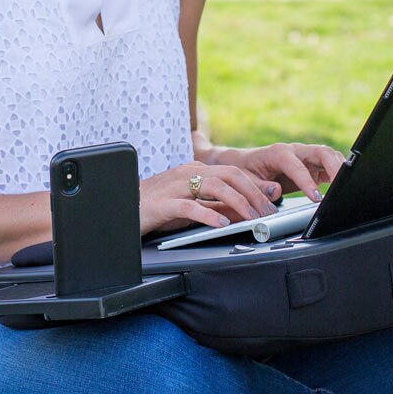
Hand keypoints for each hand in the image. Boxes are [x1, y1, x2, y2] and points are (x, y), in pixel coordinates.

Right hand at [139, 161, 281, 236]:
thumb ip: (215, 205)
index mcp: (194, 170)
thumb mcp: (190, 205)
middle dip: (253, 193)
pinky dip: (209, 214)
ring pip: (215, 186)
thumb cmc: (155, 208)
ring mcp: (175, 186)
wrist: (120, 208)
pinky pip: (190, 206)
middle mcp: (187, 173)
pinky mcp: (163, 203)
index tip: (272, 200)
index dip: (256, 185)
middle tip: (267, 211)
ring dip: (238, 202)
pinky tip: (221, 224)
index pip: (233, 172)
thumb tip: (244, 210)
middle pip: (229, 175)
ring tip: (251, 217)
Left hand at [214, 142, 345, 202]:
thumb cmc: (245, 170)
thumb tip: (276, 191)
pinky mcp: (312, 166)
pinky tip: (344, 185)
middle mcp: (295, 151)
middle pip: (321, 152)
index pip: (296, 165)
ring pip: (329, 156)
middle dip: (334, 167)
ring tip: (348, 185)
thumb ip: (259, 186)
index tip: (315, 197)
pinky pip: (329, 166)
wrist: (244, 163)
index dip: (307, 181)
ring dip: (340, 168)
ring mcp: (305, 157)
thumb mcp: (246, 180)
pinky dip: (338, 174)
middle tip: (342, 186)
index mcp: (278, 153)